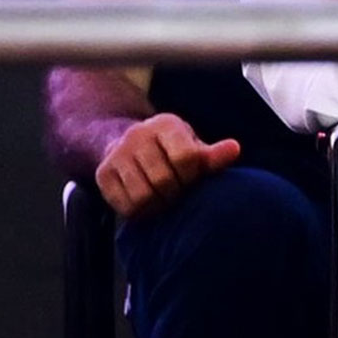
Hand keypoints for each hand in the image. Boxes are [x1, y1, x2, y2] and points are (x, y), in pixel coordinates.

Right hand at [95, 113, 240, 218]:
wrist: (124, 143)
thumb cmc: (168, 151)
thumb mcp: (191, 147)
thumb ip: (211, 155)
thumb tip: (235, 149)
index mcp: (166, 125)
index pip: (186, 157)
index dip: (191, 177)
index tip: (190, 180)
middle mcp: (138, 135)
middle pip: (163, 180)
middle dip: (174, 194)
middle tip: (176, 195)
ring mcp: (117, 154)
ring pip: (142, 195)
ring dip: (156, 206)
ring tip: (161, 201)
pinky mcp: (103, 173)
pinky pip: (124, 205)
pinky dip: (138, 212)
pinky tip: (145, 204)